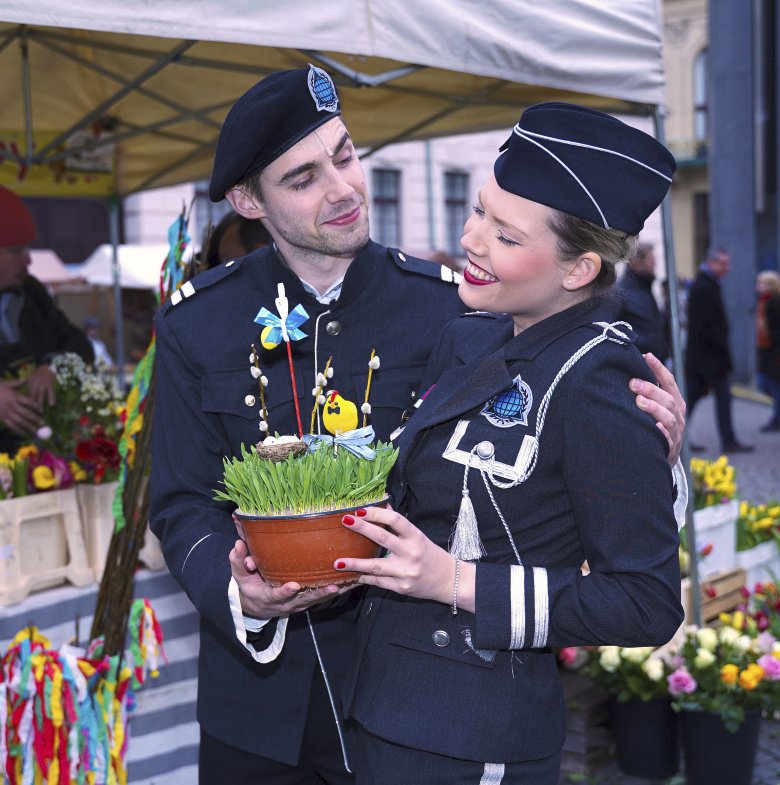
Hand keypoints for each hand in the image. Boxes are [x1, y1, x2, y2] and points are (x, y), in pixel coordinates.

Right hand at [0, 380, 40, 434]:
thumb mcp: (7, 384)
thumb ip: (18, 383)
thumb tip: (28, 378)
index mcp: (14, 396)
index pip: (28, 401)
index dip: (35, 406)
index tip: (41, 410)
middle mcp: (11, 405)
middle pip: (25, 412)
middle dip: (34, 418)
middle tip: (42, 423)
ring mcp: (6, 412)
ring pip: (19, 420)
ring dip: (28, 425)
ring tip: (35, 429)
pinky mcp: (2, 418)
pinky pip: (10, 425)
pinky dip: (17, 430)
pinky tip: (23, 432)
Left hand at [25, 365, 55, 407]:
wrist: (51, 365)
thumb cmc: (41, 371)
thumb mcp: (33, 375)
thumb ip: (30, 383)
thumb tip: (28, 393)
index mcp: (31, 380)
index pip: (28, 391)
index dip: (27, 399)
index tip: (28, 406)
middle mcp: (35, 381)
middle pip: (32, 393)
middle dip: (32, 402)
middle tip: (32, 411)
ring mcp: (43, 382)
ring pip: (40, 394)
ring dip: (40, 402)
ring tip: (40, 410)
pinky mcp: (50, 383)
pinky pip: (51, 392)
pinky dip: (51, 398)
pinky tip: (52, 404)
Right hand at [229, 539, 349, 616]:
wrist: (258, 605)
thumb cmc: (250, 586)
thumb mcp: (240, 576)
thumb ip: (238, 560)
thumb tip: (237, 545)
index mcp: (270, 596)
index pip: (277, 594)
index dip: (285, 592)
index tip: (292, 586)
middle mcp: (289, 602)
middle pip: (306, 599)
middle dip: (320, 593)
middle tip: (333, 587)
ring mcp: (301, 602)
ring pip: (320, 597)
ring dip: (336, 590)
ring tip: (351, 582)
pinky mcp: (310, 599)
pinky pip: (326, 593)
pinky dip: (341, 587)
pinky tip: (355, 579)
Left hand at [333, 506, 456, 603]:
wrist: (449, 581)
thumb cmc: (430, 555)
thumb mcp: (418, 537)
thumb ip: (399, 525)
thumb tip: (383, 507)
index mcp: (416, 537)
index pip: (396, 520)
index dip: (377, 513)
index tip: (360, 510)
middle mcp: (411, 553)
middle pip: (383, 538)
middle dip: (362, 528)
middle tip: (345, 521)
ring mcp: (406, 572)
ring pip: (376, 566)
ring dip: (355, 563)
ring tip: (338, 562)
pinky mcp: (401, 588)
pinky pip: (378, 582)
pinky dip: (364, 578)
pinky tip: (352, 575)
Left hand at [630, 353, 685, 464]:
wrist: (665, 456)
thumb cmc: (657, 426)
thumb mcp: (657, 408)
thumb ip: (649, 393)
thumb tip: (629, 372)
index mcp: (675, 402)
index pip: (669, 382)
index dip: (658, 369)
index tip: (646, 356)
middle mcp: (677, 416)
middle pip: (667, 399)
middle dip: (651, 389)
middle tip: (633, 383)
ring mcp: (675, 432)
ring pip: (668, 418)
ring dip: (654, 409)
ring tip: (639, 402)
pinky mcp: (669, 448)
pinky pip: (666, 441)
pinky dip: (661, 434)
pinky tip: (653, 428)